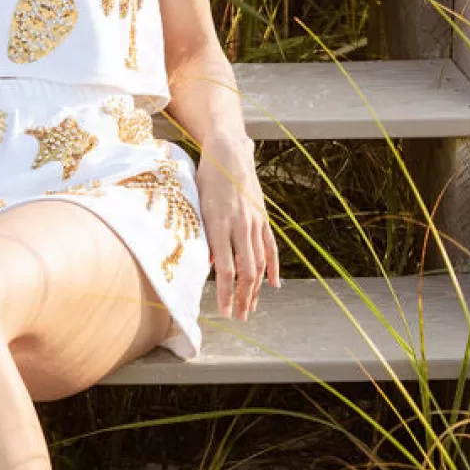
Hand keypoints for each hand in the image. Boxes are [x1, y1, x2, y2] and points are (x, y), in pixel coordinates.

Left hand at [197, 144, 278, 321]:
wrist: (227, 153)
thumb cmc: (205, 180)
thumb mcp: (197, 207)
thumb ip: (204, 237)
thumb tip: (210, 265)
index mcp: (220, 224)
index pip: (226, 268)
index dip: (226, 293)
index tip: (224, 311)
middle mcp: (240, 225)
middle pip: (246, 271)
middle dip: (243, 297)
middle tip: (238, 317)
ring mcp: (254, 222)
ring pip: (259, 263)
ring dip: (255, 289)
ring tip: (250, 307)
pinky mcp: (262, 218)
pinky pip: (270, 247)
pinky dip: (273, 267)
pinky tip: (273, 285)